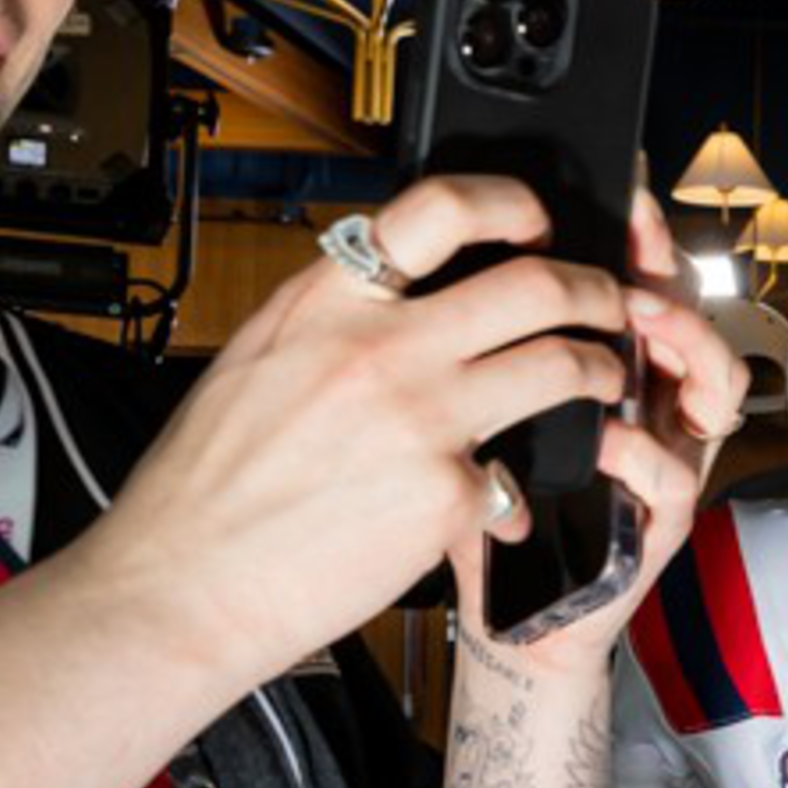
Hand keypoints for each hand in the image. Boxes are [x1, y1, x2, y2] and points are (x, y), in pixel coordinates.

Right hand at [67, 176, 698, 695]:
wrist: (179, 586)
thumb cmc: (204, 489)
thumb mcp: (258, 361)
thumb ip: (335, 321)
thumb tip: (402, 298)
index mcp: (322, 302)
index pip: (436, 210)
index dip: (507, 201)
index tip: (534, 217)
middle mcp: (378, 348)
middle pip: (532, 285)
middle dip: (593, 290)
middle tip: (607, 304)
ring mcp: (421, 420)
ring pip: (558, 366)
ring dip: (600, 369)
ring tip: (602, 380)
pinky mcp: (448, 494)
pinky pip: (514, 476)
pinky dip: (520, 491)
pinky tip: (508, 506)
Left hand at [450, 190, 748, 672]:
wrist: (508, 617)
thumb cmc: (476, 513)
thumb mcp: (461, 412)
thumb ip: (470, 347)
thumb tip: (445, 261)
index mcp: (598, 365)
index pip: (633, 278)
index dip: (636, 232)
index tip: (619, 190)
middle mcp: (645, 401)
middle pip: (685, 310)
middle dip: (664, 269)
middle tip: (635, 248)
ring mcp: (663, 454)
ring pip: (713, 379)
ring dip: (684, 343)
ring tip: (643, 327)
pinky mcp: (661, 517)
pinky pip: (674, 470)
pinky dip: (643, 450)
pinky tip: (608, 438)